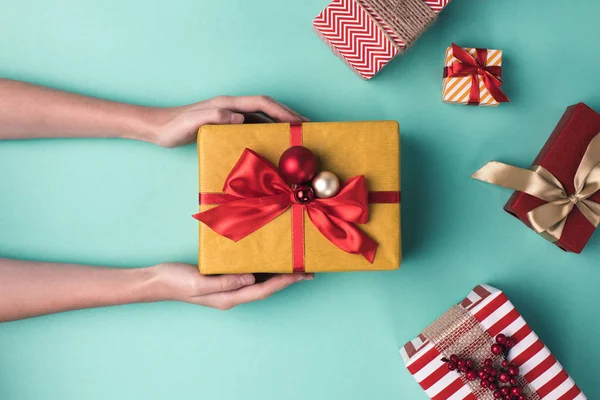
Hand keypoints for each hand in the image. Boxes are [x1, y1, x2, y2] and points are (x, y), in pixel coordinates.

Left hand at [150, 95, 307, 147]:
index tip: (298, 121)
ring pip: (263, 117)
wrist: (159, 128)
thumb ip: (214, 117)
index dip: (282, 111)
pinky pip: (253, 126)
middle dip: (289, 115)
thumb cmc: (174, 127)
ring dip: (281, 123)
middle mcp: (232, 107)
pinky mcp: (227, 125)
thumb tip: (240, 118)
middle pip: (267, 108)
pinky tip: (274, 141)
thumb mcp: (192, 122)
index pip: (262, 103)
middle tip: (307, 126)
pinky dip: (268, 131)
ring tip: (297, 134)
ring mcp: (231, 115)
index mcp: (228, 104)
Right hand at [151, 263, 312, 309]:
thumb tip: (250, 278)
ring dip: (279, 275)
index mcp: (229, 297)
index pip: (263, 290)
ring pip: (260, 282)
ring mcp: (228, 288)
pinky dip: (263, 269)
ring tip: (296, 266)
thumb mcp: (199, 282)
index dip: (284, 282)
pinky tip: (269, 261)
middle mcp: (232, 295)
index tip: (302, 274)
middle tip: (309, 271)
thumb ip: (225, 282)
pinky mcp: (223, 279)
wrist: (157, 281)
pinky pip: (249, 275)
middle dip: (288, 280)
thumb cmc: (175, 281)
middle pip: (266, 288)